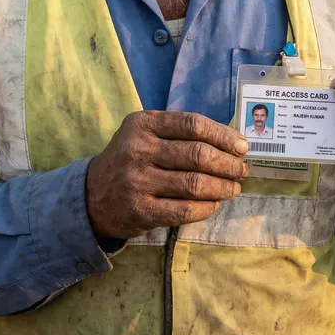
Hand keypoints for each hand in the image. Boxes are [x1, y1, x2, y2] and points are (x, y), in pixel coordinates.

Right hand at [86, 111, 248, 239]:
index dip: (223, 135)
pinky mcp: (141, 211)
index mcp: (142, 124)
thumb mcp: (145, 133)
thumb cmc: (130, 159)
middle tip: (241, 170)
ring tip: (234, 188)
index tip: (242, 146)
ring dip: (223, 187)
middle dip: (228, 163)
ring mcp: (138, 181)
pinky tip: (214, 203)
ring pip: (195, 184)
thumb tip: (231, 142)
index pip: (192, 125)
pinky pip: (185, 211)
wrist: (92, 195)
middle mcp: (138, 150)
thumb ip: (180, 132)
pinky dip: (207, 208)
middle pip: (197, 155)